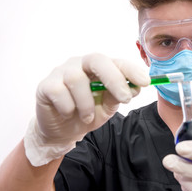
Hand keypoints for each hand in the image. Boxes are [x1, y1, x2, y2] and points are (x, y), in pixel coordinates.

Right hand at [24, 53, 149, 165]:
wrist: (62, 131)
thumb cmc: (87, 114)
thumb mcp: (108, 107)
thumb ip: (118, 96)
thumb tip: (135, 87)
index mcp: (99, 68)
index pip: (116, 62)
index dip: (131, 70)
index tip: (145, 82)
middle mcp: (80, 64)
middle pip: (96, 60)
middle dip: (113, 78)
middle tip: (124, 98)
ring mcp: (62, 72)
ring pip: (76, 78)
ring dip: (86, 103)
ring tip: (87, 117)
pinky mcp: (46, 85)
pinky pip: (58, 91)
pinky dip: (68, 107)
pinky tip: (68, 113)